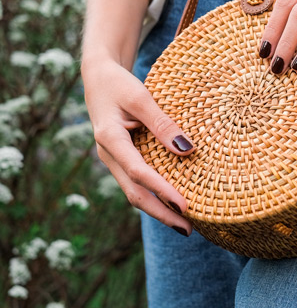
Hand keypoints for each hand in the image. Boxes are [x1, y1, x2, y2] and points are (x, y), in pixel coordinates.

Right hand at [82, 58, 195, 235]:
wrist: (98, 78)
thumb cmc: (119, 84)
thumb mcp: (141, 98)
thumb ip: (163, 124)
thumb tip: (187, 150)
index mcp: (110, 139)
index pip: (140, 173)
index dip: (162, 191)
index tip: (185, 206)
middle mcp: (109, 155)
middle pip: (135, 193)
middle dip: (161, 213)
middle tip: (188, 229)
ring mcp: (113, 158)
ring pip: (134, 191)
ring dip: (157, 209)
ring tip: (183, 223)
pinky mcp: (120, 157)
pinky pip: (136, 181)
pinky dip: (153, 194)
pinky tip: (170, 201)